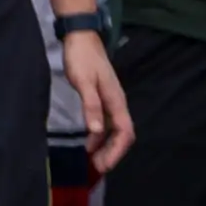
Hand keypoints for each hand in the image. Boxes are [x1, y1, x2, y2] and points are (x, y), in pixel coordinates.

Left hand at [62, 30, 134, 172]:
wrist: (81, 37)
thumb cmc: (82, 58)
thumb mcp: (84, 82)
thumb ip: (91, 106)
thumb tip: (97, 131)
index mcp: (116, 101)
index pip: (124, 132)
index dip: (117, 151)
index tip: (103, 164)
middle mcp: (117, 103)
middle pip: (122, 134)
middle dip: (113, 152)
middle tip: (97, 167)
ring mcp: (110, 101)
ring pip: (114, 130)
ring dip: (106, 146)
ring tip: (93, 160)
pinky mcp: (102, 99)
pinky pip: (105, 123)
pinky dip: (99, 136)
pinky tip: (89, 143)